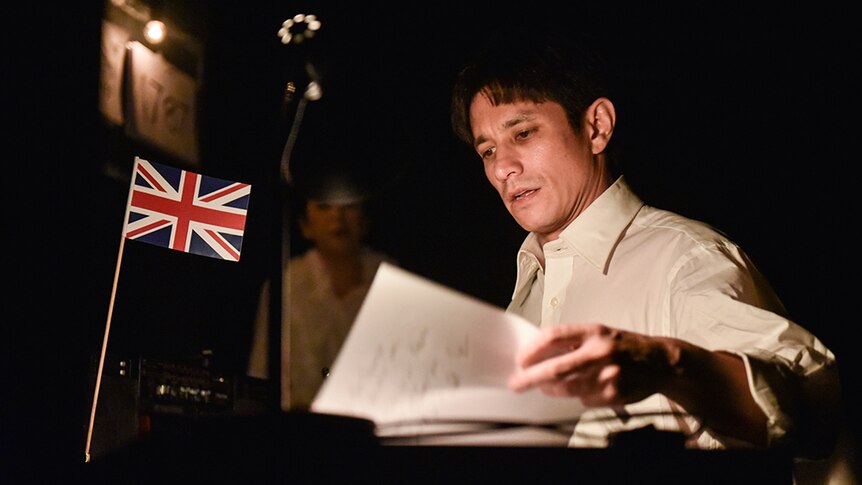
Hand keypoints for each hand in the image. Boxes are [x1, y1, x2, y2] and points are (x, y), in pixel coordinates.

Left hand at [507, 323, 677, 406]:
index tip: (520, 359)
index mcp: (594, 332)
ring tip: (550, 385)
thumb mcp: (598, 333)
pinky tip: (589, 386)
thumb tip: (536, 354)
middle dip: (530, 378)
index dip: (532, 349)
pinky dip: (580, 395)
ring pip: (567, 388)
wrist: (660, 361)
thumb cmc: (623, 346)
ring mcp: (608, 375)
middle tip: (516, 384)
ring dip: (552, 388)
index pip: (553, 337)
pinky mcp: (614, 395)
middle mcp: (600, 352)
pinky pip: (584, 400)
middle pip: (556, 368)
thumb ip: (570, 341)